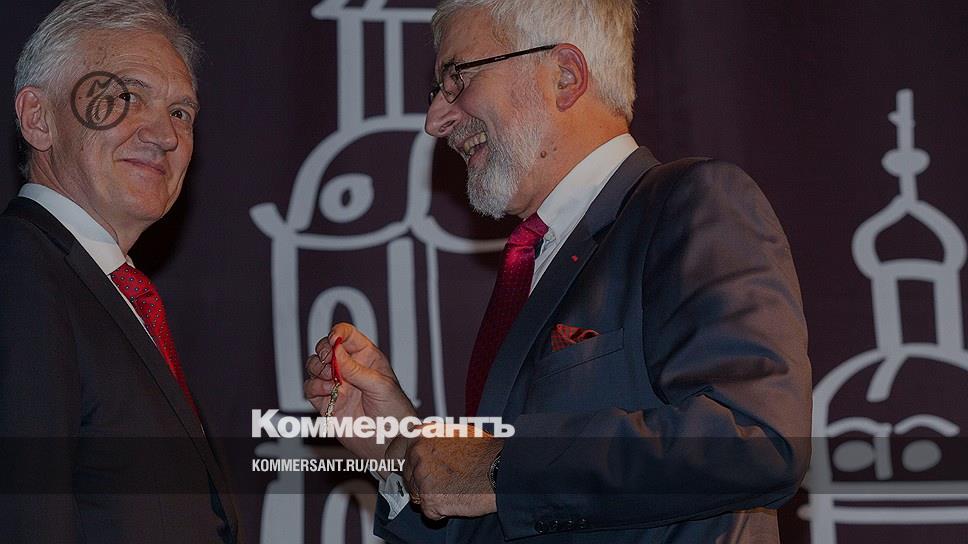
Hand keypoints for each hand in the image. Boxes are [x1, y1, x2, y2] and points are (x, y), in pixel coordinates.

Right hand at [304, 323, 415, 459]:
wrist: (389, 444)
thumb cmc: (395, 413)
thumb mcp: (381, 386)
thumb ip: (356, 369)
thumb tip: (336, 349)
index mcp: (367, 358)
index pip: (347, 335)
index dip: (337, 333)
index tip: (333, 340)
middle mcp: (349, 369)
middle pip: (325, 348)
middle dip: (323, 350)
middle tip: (328, 361)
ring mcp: (337, 385)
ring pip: (314, 366)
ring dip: (317, 368)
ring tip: (330, 380)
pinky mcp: (326, 403)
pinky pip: (310, 389)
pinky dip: (313, 387)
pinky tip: (327, 392)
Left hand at [401, 427, 502, 519]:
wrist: (501, 469)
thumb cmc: (484, 451)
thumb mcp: (454, 433)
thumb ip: (431, 439)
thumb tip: (420, 445)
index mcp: (420, 434)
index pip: (393, 453)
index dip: (402, 464)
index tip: (407, 469)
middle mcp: (417, 453)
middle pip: (406, 476)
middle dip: (421, 482)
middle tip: (445, 481)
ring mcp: (422, 477)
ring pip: (415, 495)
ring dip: (431, 496)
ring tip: (453, 488)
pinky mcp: (429, 499)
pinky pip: (428, 511)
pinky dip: (441, 510)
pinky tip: (457, 498)